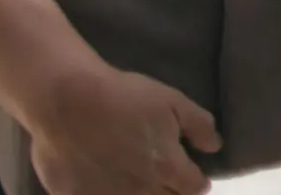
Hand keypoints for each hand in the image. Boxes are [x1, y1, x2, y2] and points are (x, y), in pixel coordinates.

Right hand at [30, 65, 220, 194]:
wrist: (66, 98)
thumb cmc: (124, 95)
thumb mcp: (172, 101)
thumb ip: (200, 125)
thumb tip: (214, 146)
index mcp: (166, 168)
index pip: (194, 188)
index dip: (197, 181)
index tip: (194, 175)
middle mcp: (139, 191)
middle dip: (172, 191)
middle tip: (168, 179)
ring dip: (142, 194)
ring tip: (139, 182)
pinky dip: (104, 194)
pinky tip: (103, 183)